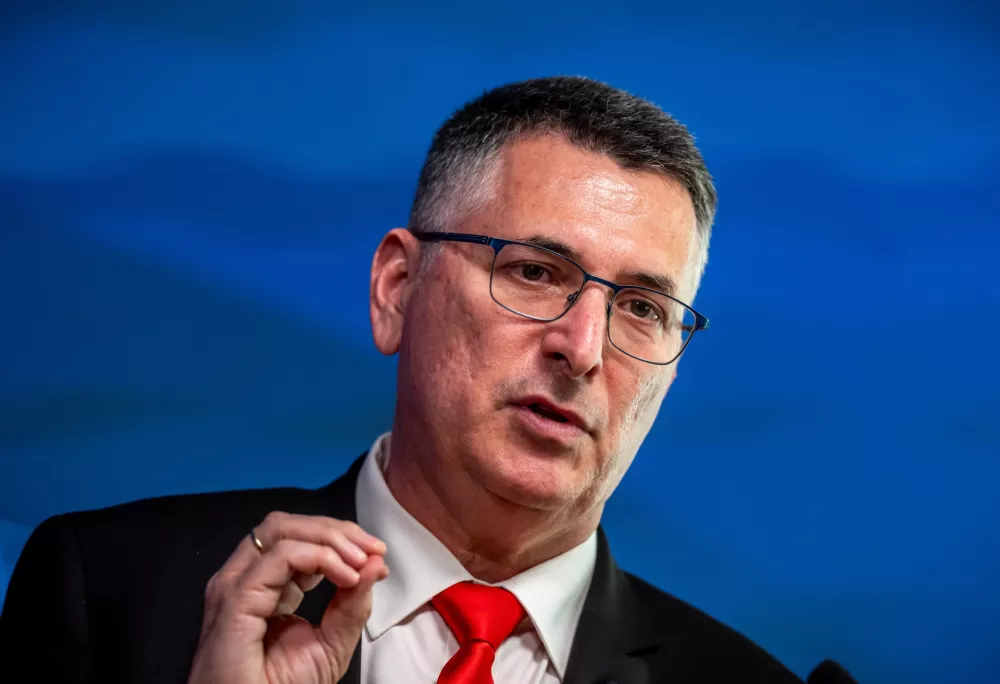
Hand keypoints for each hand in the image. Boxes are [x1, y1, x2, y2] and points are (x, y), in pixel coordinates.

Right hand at [187, 512, 387, 683]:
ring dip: (328, 538)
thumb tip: (375, 563)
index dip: (340, 537)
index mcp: (266, 585)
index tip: (378, 554)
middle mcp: (245, 578)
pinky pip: (279, 557)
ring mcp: (236, 585)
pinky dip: (318, 557)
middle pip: (288, 525)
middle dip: (336, 529)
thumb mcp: (331, 642)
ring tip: (360, 560)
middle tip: (373, 548)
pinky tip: (344, 576)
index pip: (299, 538)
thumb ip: (352, 604)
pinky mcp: (235, 599)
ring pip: (281, 530)